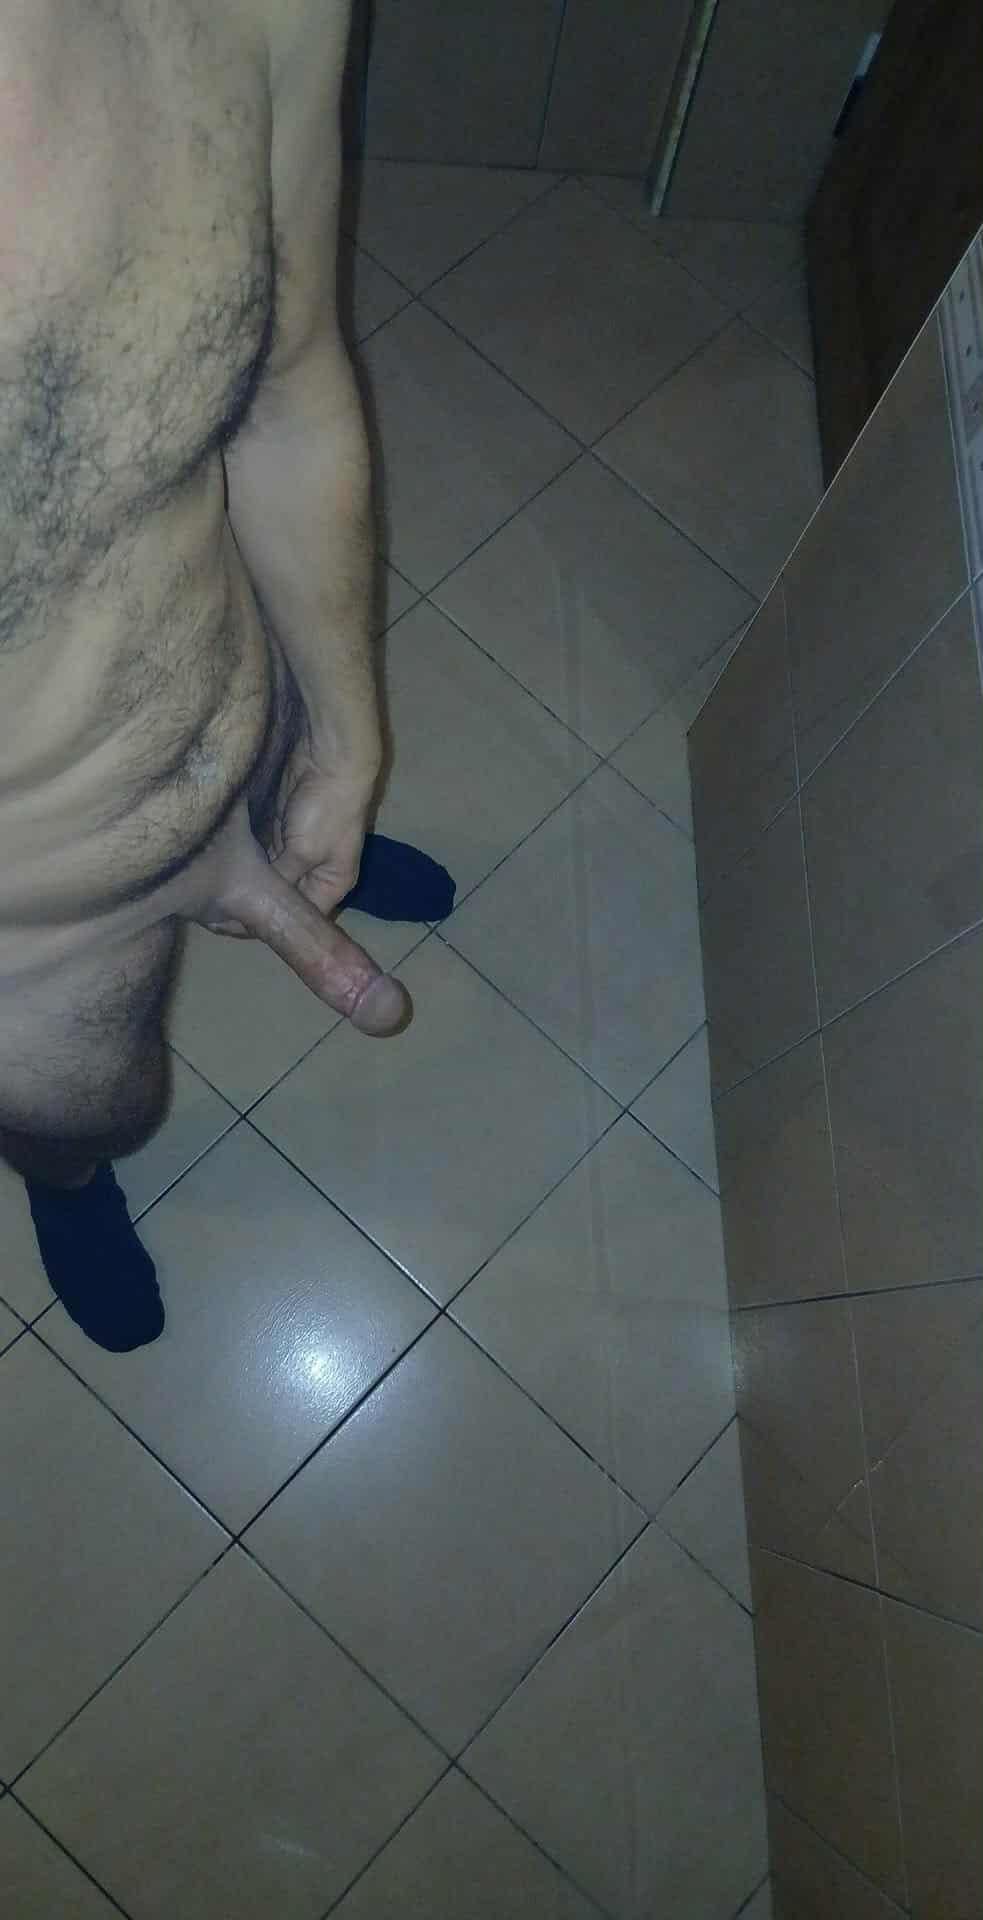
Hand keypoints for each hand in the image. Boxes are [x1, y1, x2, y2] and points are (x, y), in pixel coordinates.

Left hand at [190, 723, 410, 1036]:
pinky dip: (240, 855)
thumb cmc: (326, 810)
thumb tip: (251, 902)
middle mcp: (313, 870)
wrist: (330, 755)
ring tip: (205, 887)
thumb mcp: (303, 854)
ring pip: (265, 873)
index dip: (265, 925)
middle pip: (279, 896)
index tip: (225, 925)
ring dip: (242, 877)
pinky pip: (256, 849)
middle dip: (250, 900)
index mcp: (331, 885)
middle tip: (208, 908)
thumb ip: (279, 881)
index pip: (297, 917)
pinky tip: (214, 861)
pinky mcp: (278, 825)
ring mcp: (295, 847)